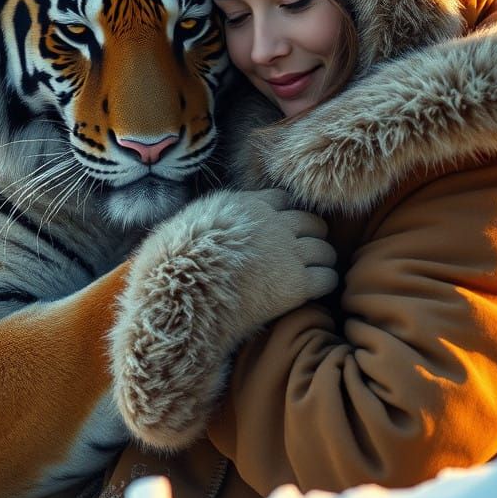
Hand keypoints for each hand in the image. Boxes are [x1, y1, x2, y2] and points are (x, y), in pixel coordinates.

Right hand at [109, 187, 335, 449]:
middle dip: (310, 236)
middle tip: (303, 256)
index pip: (281, 200)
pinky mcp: (296, 283)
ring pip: (324, 248)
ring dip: (321, 260)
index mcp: (244, 205)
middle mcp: (272, 222)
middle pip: (310, 221)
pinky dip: (324, 283)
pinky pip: (327, 276)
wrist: (180, 297)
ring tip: (312, 275)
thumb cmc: (169, 266)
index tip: (280, 233)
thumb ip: (206, 220)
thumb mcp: (184, 226)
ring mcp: (287, 251)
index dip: (283, 217)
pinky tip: (313, 293)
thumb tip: (200, 226)